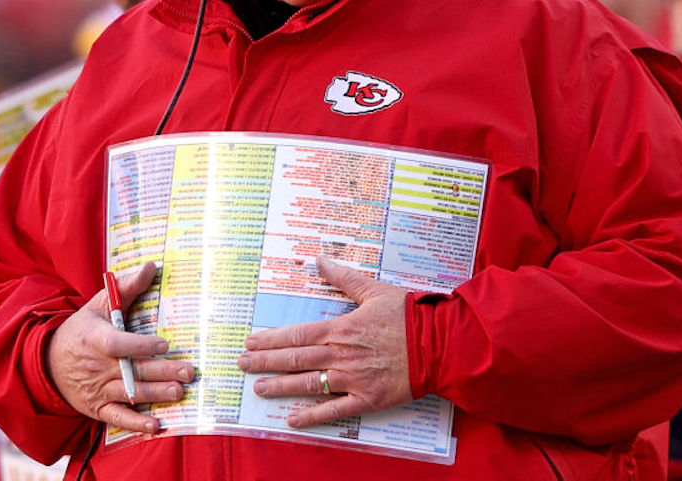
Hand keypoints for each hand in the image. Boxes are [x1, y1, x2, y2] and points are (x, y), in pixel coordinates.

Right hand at [47, 261, 193, 433]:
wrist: (49, 361)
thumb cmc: (82, 329)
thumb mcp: (100, 304)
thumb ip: (127, 287)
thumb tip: (151, 267)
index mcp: (96, 338)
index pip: (118, 344)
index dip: (140, 345)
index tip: (164, 344)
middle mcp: (97, 366)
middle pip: (132, 370)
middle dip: (162, 372)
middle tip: (188, 372)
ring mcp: (97, 389)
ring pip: (130, 393)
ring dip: (155, 394)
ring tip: (179, 392)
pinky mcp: (97, 407)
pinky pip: (117, 418)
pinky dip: (135, 423)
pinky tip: (154, 425)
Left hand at [237, 256, 413, 427]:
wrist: (439, 343)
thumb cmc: (408, 315)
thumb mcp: (374, 289)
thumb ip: (344, 278)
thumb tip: (320, 260)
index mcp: (340, 329)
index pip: (296, 335)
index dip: (271, 340)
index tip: (251, 343)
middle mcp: (340, 355)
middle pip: (295, 359)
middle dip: (265, 362)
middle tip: (242, 365)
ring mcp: (352, 379)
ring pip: (308, 384)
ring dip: (280, 387)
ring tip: (258, 388)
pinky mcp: (366, 399)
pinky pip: (334, 410)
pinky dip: (312, 416)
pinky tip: (292, 419)